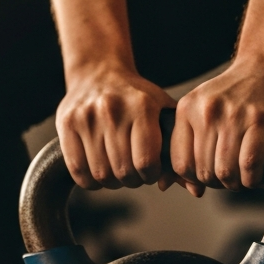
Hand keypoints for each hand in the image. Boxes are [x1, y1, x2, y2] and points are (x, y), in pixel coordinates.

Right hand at [56, 65, 200, 192]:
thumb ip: (180, 151)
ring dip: (112, 182)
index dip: (150, 175)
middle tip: (134, 173)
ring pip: (101, 175)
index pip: (146, 163)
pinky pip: (78, 171)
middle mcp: (112, 109)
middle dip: (132, 180)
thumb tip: (197, 190)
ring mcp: (86, 116)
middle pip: (123, 172)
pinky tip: (98, 170)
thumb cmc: (138, 101)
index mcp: (142, 106)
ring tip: (117, 170)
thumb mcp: (162, 115)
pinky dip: (90, 180)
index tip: (150, 170)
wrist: (98, 73)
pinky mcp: (65, 124)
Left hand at [172, 60, 263, 193]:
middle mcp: (207, 111)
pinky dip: (252, 178)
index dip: (194, 180)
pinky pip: (249, 164)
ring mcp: (234, 115)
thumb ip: (187, 143)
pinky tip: (255, 175)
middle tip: (229, 179)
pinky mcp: (260, 120)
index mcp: (187, 109)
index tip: (208, 178)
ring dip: (235, 184)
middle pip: (204, 171)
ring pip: (226, 171)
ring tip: (242, 178)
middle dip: (217, 183)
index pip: (180, 164)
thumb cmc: (234, 94)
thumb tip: (175, 187)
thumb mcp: (201, 109)